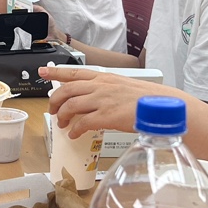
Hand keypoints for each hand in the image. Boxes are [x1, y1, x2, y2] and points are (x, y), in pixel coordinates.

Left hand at [43, 64, 172, 135]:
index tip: (43, 72)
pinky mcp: (107, 116)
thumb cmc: (148, 100)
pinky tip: (74, 135)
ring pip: (71, 105)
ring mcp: (103, 100)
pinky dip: (75, 130)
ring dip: (62, 116)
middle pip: (67, 90)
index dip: (56, 73)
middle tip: (52, 110)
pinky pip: (83, 123)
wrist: (163, 106)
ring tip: (62, 124)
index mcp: (106, 77)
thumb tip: (95, 101)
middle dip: (55, 101)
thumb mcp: (124, 88)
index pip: (75, 72)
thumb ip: (107, 91)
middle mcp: (102, 86)